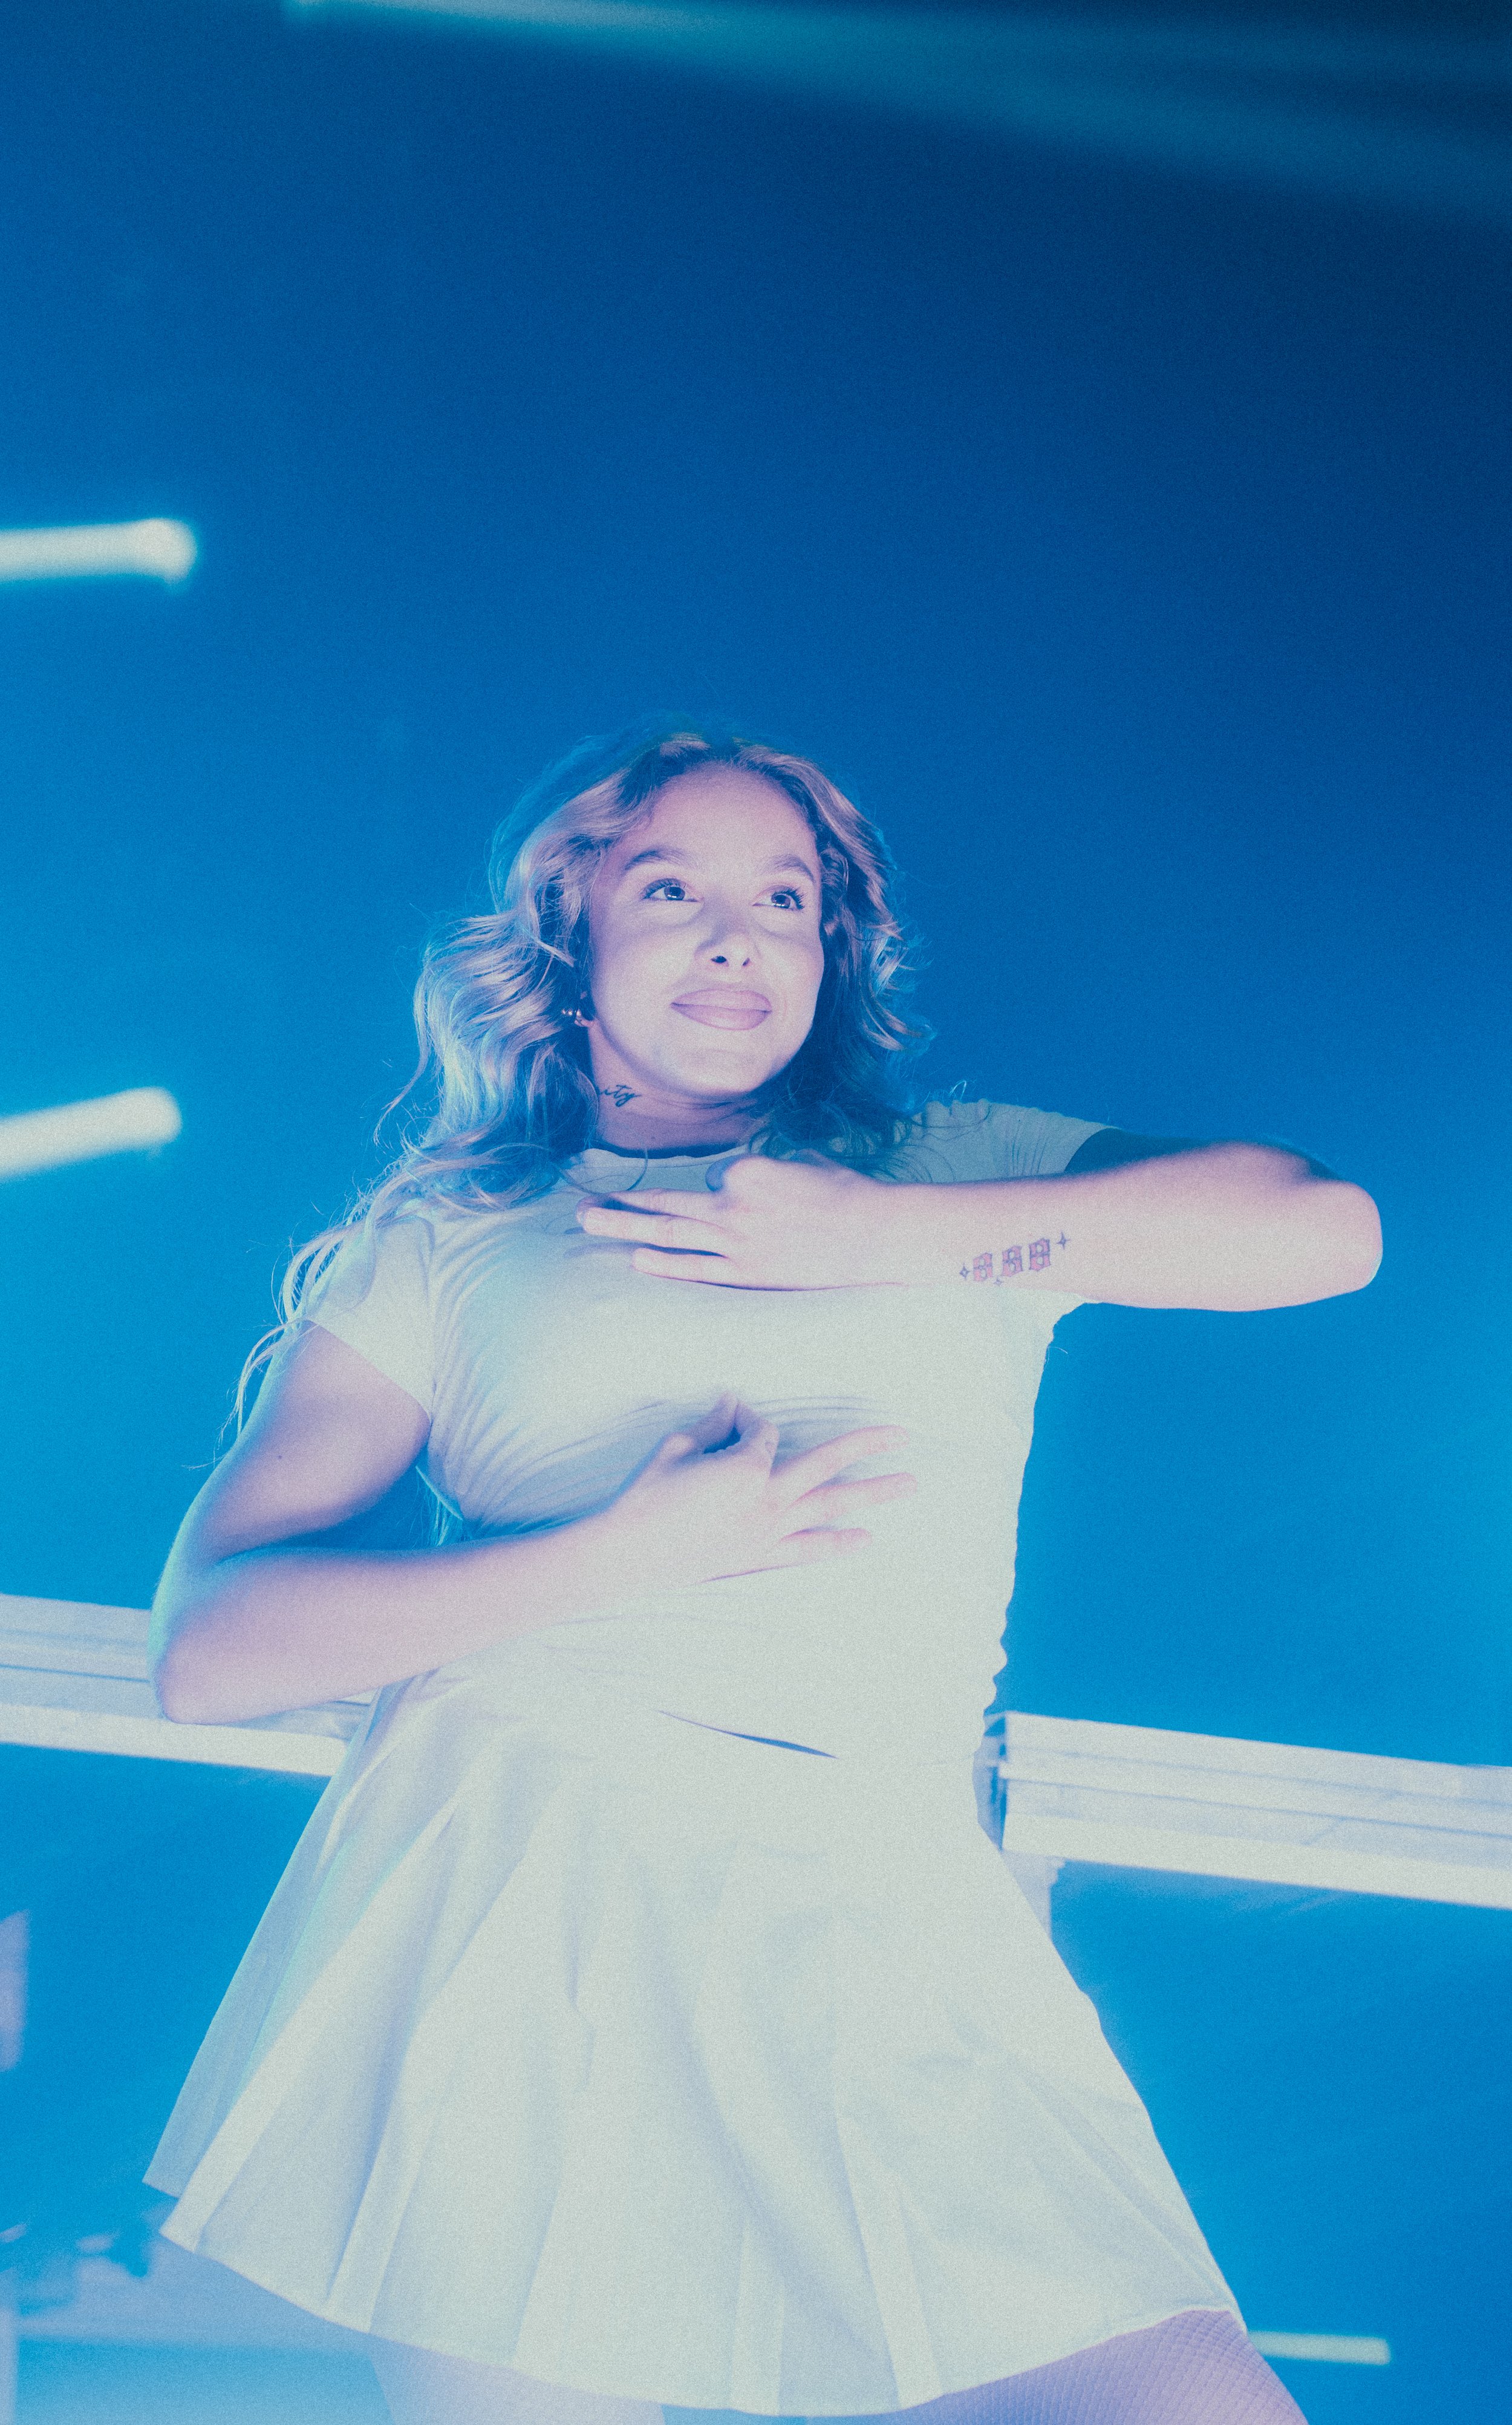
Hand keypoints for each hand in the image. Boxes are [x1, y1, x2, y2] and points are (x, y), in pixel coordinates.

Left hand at [575, 1154, 920, 1288]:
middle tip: (581, 1207)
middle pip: (663, 1205)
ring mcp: (736, 1243)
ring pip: (667, 1236)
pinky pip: (696, 1270)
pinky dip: (664, 1267)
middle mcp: (733, 1204)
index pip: (712, 1178)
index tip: (736, 1200)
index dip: (722, 1188)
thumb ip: (770, 1168)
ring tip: (591, 1225)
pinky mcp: (747, 1276)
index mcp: (747, 1169)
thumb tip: (749, 1179)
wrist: (876, 1234)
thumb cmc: (846, 1194)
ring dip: (624, 1230)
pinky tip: (637, 1262)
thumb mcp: (804, 1162)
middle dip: (618, 1206)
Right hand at [598, 1396, 915, 1587]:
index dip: (750, 1422)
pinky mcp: (759, 1557)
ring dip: (873, 1493)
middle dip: (868, 1444)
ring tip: (909, 1484)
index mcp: (746, 1465)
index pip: (766, 1432)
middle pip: (827, 1462)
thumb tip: (734, 1400)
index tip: (734, 1421)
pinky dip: (837, 1544)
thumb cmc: (646, 1495)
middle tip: (905, 1434)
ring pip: (830, 1505)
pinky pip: (808, 1549)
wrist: (629, 1553)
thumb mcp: (677, 1447)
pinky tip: (865, 1538)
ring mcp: (767, 1531)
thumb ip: (714, 1424)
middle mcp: (767, 1498)